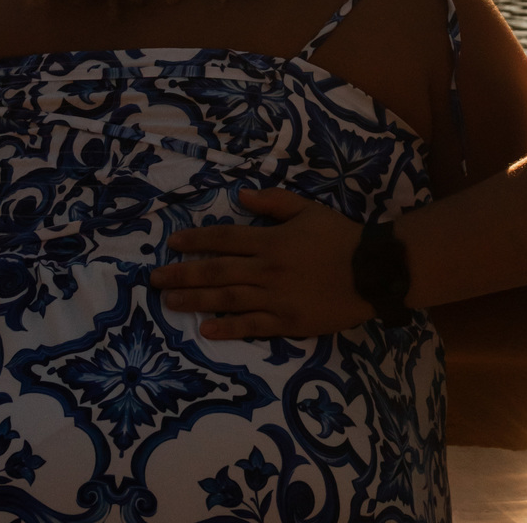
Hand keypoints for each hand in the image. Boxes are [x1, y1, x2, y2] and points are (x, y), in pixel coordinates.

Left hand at [149, 189, 372, 338]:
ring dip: (194, 300)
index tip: (173, 244)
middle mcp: (266, 269)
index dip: (196, 241)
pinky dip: (228, 328)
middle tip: (154, 279)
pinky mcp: (287, 323)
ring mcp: (275, 298)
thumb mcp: (308, 209)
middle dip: (182, 274)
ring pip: (226, 299)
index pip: (224, 239)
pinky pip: (252, 326)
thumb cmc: (339, 237)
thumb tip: (242, 197)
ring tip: (169, 302)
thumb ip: (274, 202)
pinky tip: (206, 330)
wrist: (371, 271)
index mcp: (270, 240)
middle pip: (216, 271)